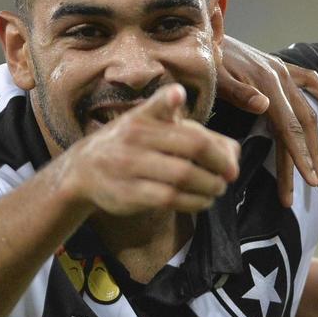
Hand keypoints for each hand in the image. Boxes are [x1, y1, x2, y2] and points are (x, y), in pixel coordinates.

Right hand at [54, 85, 239, 215]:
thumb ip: (192, 131)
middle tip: (230, 175)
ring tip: (218, 188)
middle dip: (220, 163)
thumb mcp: (151, 126)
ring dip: (210, 185)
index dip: (192, 119)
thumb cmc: (130, 145)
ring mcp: (130, 165)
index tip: (222, 141)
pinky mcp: (129, 193)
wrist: (82, 171)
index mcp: (145, 118)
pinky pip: (170, 198)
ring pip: (184, 175)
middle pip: (193, 147)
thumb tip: (234, 150)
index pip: (174, 114)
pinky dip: (194, 202)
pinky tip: (203, 201)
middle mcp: (136, 138)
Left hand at [217, 36, 317, 205]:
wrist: (203, 32)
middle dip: (310, 158)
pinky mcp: (282, 70)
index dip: (299, 155)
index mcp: (266, 84)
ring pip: (308, 113)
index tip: (308, 179)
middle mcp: (281, 78)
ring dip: (316, 144)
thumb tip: (264, 106)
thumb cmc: (206, 59)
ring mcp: (284, 73)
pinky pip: (312, 84)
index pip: (288, 127)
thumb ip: (238, 91)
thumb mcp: (215, 76)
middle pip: (302, 125)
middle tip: (317, 185)